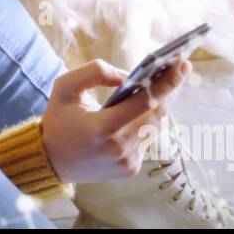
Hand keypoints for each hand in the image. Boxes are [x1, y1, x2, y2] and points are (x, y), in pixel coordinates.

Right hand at [40, 56, 191, 183]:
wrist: (50, 161)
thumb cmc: (57, 120)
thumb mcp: (65, 87)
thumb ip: (94, 73)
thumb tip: (128, 77)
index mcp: (104, 128)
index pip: (145, 102)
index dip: (167, 82)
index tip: (182, 64)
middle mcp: (120, 148)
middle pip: (157, 114)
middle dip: (171, 90)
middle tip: (181, 67)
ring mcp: (127, 162)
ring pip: (154, 127)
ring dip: (161, 105)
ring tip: (169, 82)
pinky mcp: (130, 169)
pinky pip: (146, 140)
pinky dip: (148, 122)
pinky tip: (150, 106)